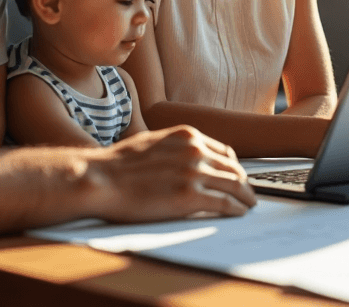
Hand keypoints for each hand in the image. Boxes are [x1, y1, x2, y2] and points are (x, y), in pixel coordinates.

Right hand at [88, 125, 255, 221]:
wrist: (100, 178)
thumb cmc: (118, 164)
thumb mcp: (154, 142)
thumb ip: (176, 149)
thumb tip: (189, 160)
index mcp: (187, 135)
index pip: (225, 152)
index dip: (233, 167)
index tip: (236, 177)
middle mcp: (195, 151)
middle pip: (233, 169)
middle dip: (243, 183)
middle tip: (248, 194)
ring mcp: (194, 173)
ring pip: (234, 185)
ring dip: (245, 197)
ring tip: (247, 205)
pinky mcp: (190, 196)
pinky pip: (224, 203)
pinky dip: (235, 209)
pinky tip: (238, 213)